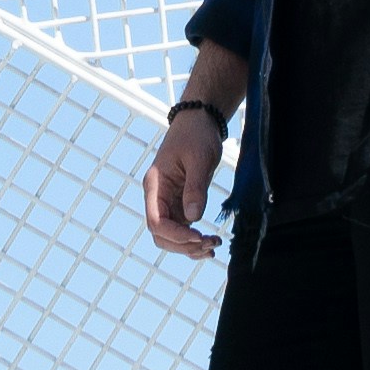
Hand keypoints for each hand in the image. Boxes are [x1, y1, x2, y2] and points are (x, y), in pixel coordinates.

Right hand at [142, 101, 228, 255]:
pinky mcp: (180, 204)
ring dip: (189, 247)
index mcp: (155, 185)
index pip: (156, 222)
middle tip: (211, 245)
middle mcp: (157, 197)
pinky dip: (193, 241)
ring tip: (213, 247)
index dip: (176, 235)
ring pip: (171, 237)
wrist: (199, 122)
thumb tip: (193, 218)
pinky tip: (209, 245)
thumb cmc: (196, 135)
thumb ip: (196, 188)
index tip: (199, 237)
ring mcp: (168, 202)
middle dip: (183, 245)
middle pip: (161, 235)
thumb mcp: (200, 159)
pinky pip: (182, 230)